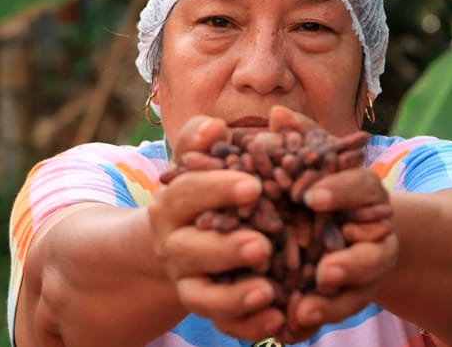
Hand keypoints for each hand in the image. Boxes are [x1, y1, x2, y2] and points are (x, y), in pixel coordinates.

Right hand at [148, 116, 285, 339]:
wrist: (187, 239)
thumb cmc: (207, 190)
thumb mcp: (201, 161)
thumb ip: (202, 140)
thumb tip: (215, 125)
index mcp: (172, 203)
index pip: (188, 192)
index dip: (216, 189)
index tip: (253, 186)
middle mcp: (175, 245)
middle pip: (192, 249)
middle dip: (226, 248)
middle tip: (262, 245)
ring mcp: (189, 281)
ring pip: (203, 296)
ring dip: (235, 296)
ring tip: (268, 291)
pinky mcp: (210, 309)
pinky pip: (226, 325)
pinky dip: (250, 327)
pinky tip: (279, 321)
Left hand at [267, 106, 398, 342]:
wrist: (353, 227)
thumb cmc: (326, 184)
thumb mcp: (316, 159)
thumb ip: (300, 138)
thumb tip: (276, 115)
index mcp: (367, 194)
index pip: (361, 187)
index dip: (339, 191)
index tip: (310, 196)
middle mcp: (375, 234)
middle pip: (372, 252)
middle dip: (350, 264)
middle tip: (324, 272)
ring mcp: (366, 269)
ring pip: (358, 291)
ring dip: (333, 304)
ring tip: (304, 312)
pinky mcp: (349, 297)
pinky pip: (336, 313)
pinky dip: (315, 323)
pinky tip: (289, 331)